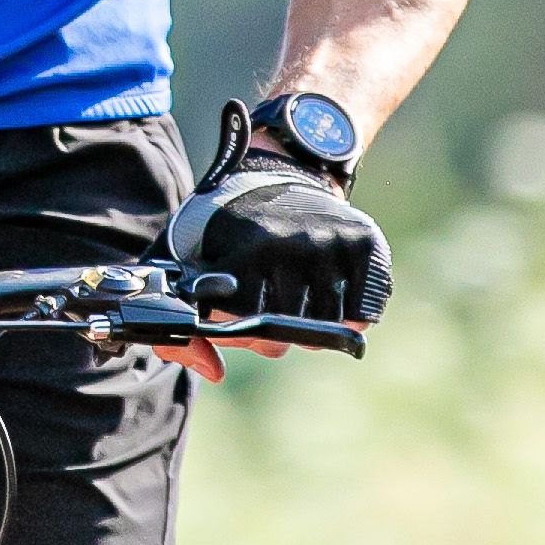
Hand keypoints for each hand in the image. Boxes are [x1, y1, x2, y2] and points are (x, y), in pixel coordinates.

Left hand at [166, 164, 393, 328]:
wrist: (279, 173)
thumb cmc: (225, 228)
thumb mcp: (183, 260)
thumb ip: (179, 325)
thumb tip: (213, 371)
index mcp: (247, 254)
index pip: (245, 328)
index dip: (238, 334)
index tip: (234, 316)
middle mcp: (292, 249)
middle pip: (285, 337)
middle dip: (271, 334)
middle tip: (266, 307)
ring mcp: (331, 247)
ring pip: (325, 331)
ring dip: (310, 328)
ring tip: (295, 299)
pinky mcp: (364, 245)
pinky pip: (361, 314)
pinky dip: (347, 315)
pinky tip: (327, 292)